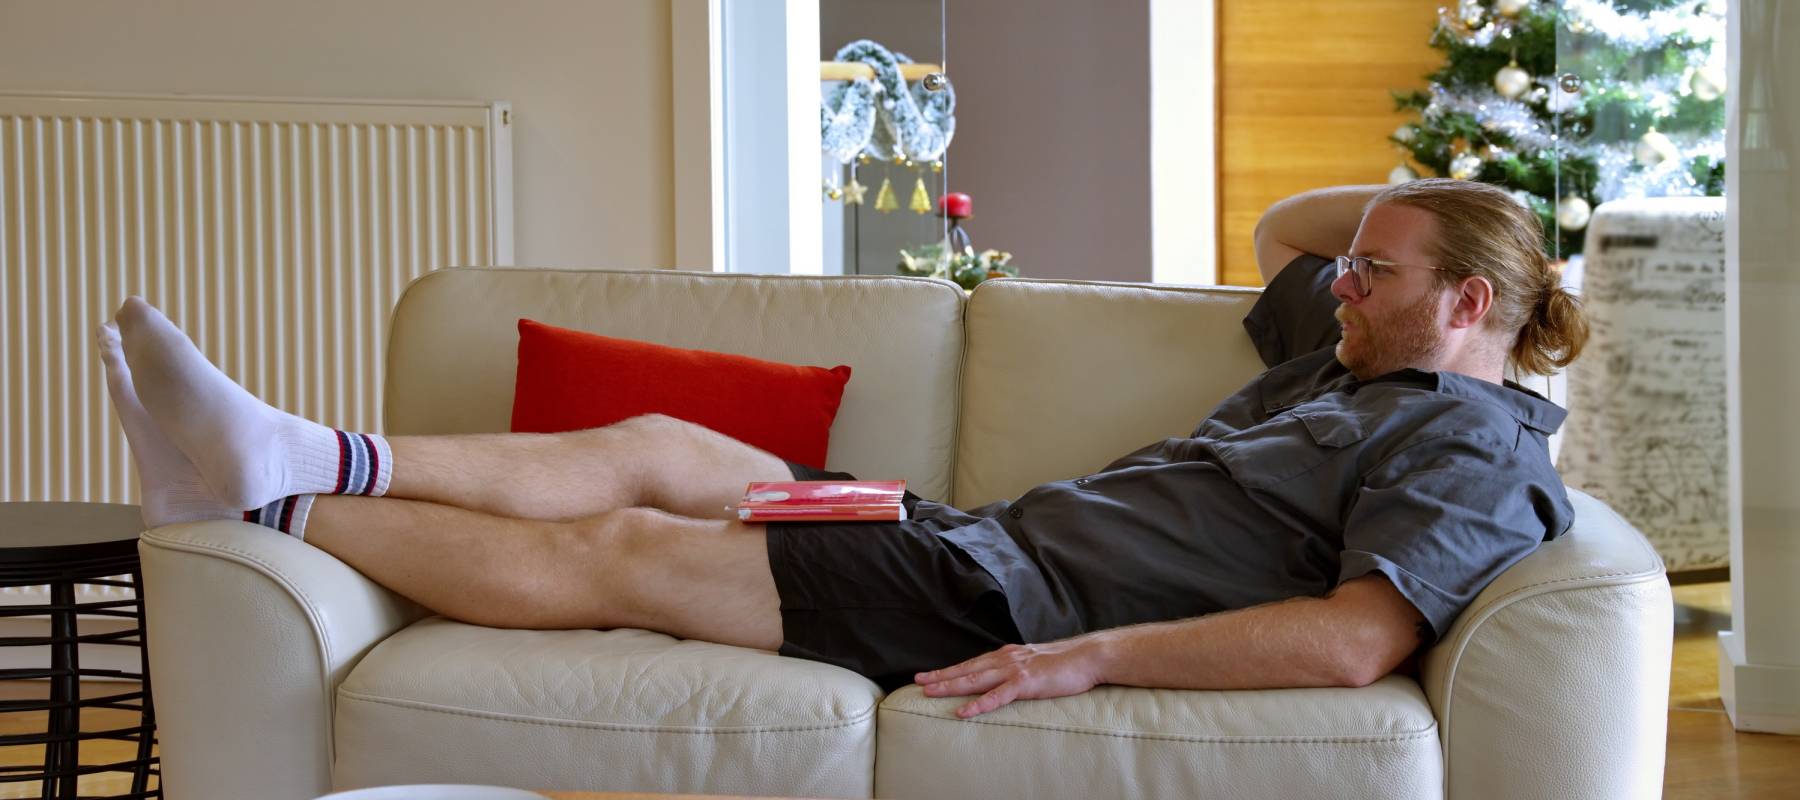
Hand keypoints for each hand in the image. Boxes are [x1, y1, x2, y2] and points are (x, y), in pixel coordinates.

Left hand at [913, 636, 1108, 717]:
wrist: (1088, 657)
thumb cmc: (1065, 663)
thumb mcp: (1034, 663)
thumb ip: (1017, 669)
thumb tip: (1005, 678)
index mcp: (1007, 655)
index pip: (972, 663)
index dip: (950, 669)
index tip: (929, 674)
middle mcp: (1006, 659)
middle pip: (967, 669)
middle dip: (941, 675)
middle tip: (917, 681)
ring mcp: (1014, 670)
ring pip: (975, 679)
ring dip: (950, 685)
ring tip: (929, 691)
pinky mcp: (1025, 683)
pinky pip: (997, 696)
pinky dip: (978, 704)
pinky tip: (963, 711)